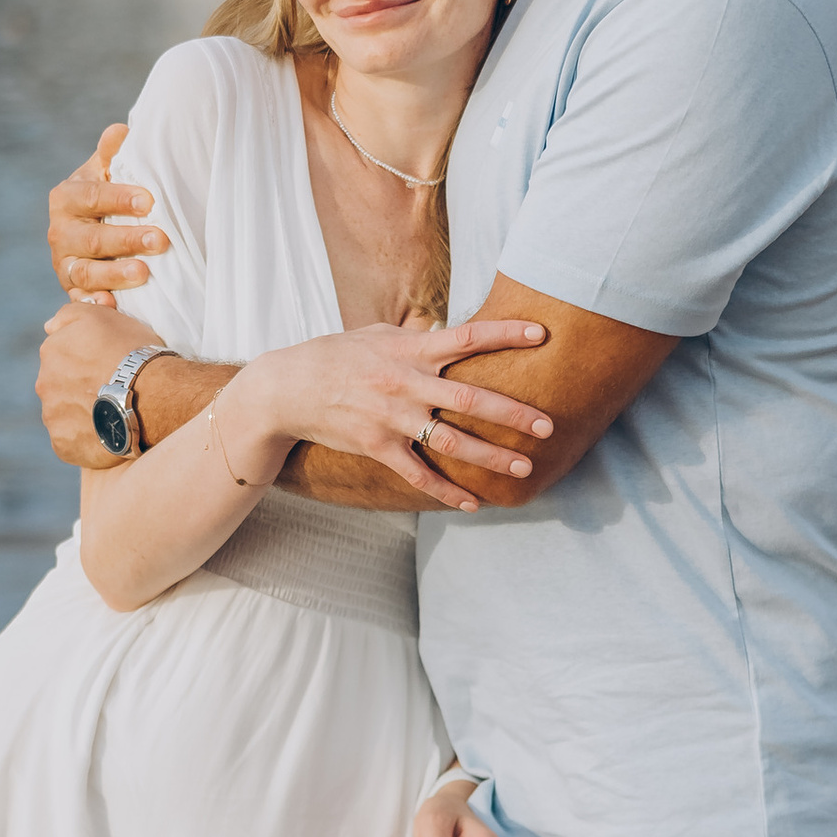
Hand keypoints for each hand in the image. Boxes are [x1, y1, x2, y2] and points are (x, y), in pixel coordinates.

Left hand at [39, 296, 148, 468]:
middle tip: (112, 390)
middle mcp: (44, 384)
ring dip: (84, 413)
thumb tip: (49, 326)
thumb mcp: (102, 315)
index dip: (87, 360)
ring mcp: (52, 417)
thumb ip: (70, 314)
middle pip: (61, 385)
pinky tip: (109, 432)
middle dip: (81, 387)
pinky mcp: (63, 445)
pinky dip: (88, 439)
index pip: (63, 354)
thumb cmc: (132, 351)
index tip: (108, 364)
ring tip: (114, 413)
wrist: (151, 395)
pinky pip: (73, 442)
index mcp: (51, 351)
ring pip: (66, 414)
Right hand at [49, 123, 165, 301]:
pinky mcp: (72, 290)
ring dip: (115, 274)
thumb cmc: (107, 196)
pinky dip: (94, 303)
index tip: (150, 201)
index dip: (119, 199)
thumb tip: (121, 132)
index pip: (92, 197)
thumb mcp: (106, 173)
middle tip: (161, 240)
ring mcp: (64, 264)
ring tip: (145, 273)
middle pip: (92, 239)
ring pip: (86, 272)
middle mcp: (61, 232)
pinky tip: (113, 305)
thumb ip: (112, 154)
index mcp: (67, 197)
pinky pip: (81, 300)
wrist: (93, 231)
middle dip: (127, 239)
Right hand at [232, 315, 551, 510]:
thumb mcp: (379, 335)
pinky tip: (473, 503)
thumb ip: (419, 337)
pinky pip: (417, 475)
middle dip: (512, 414)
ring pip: (450, 442)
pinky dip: (445, 492)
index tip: (541, 333)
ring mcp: (391, 418)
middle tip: (548, 426)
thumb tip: (452, 333)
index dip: (506, 334)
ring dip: (490, 457)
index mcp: (410, 350)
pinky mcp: (377, 447)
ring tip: (523, 468)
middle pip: (468, 400)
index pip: (467, 337)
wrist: (288, 388)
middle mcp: (404, 384)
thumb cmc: (338, 355)